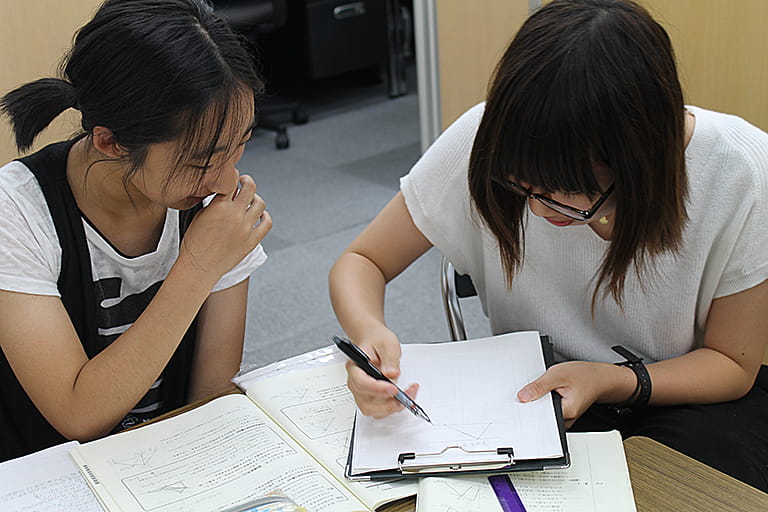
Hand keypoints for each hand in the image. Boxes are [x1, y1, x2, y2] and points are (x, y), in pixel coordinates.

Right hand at [178, 174, 271, 282]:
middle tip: (244, 181)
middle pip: (250, 188)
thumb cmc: (194, 243)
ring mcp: (245, 228)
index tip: (232, 175)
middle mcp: (235, 215)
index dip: (232, 174)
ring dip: (255, 198)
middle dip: (246, 181)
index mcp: (219, 207)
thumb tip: (227, 192)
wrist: (199, 268)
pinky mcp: (252, 241)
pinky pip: (267, 223)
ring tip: (250, 200)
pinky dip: (265, 216)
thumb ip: (214, 202)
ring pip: (260, 203)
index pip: (231, 181)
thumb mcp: (198, 216)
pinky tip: (260, 215)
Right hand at [345, 327, 417, 417]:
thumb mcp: (387, 343)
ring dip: (390, 408)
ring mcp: (362, 392)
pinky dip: (391, 408)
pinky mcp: (370, 398)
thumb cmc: (378, 341)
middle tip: (405, 395)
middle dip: (387, 402)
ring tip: (406, 397)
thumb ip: (390, 358)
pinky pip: (378, 410)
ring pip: (371, 409)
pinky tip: (403, 399)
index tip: (393, 388)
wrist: (374, 341)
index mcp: (355, 366)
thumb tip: (392, 374)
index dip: (377, 389)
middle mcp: (355, 381)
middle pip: (365, 401)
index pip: (361, 382)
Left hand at [517, 361, 633, 427]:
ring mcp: (565, 417)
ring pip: (543, 412)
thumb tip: (522, 397)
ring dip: (538, 401)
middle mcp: (565, 419)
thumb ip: (539, 387)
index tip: (519, 401)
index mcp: (566, 412)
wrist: (600, 377)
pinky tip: (547, 392)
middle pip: (540, 415)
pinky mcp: (563, 413)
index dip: (527, 409)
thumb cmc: (584, 375)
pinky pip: (548, 410)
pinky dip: (543, 401)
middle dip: (532, 403)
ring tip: (545, 389)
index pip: (539, 416)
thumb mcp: (558, 375)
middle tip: (533, 391)